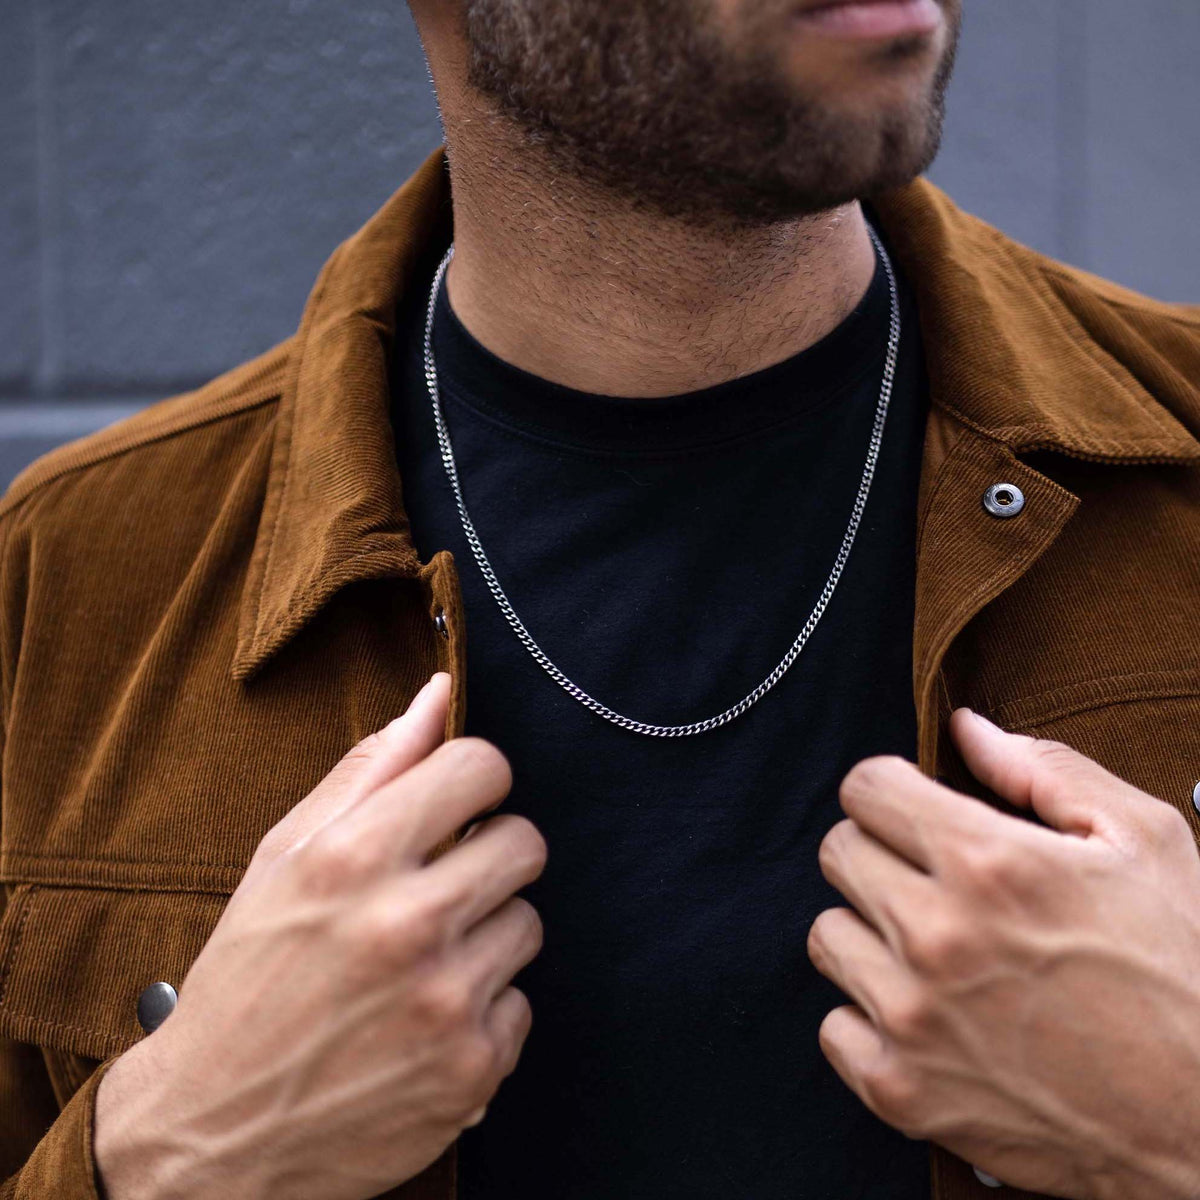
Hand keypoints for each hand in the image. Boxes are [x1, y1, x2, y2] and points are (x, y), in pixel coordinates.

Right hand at [94, 673, 546, 1199]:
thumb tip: (437, 694)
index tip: (457, 806)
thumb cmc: (249, 976)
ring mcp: (446, 1000)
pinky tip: (425, 1020)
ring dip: (485, 933)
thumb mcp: (285, 858)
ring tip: (421, 960)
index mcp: (354, 858)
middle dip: (488, 854)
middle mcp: (407, 924)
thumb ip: (370, 768)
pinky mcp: (473, 1066)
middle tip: (440, 885)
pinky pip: (522, 1002)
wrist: (216, 1129)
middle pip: (525, 842)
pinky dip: (482, 1008)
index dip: (474, 780)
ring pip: (528, 922)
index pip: (483, 767)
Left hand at [807, 709, 1199, 1199]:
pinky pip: (833, 1026)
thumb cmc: (1186, 974)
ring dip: (871, 934)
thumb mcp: (1145, 842)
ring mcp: (912, 1018)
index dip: (892, 790)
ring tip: (936, 951)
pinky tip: (927, 1015)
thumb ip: (1043, 770)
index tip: (916, 810)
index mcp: (989, 863)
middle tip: (933, 880)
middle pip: (838, 853)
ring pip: (828, 935)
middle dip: (881, 852)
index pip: (864, 788)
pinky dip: (870, 1019)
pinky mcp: (901, 1092)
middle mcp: (935, 935)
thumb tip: (966, 729)